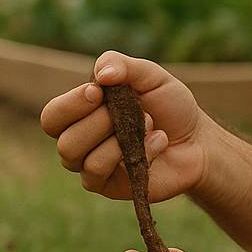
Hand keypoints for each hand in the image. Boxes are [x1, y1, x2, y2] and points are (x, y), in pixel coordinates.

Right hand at [39, 51, 207, 201]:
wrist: (198, 140)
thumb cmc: (170, 106)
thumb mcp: (150, 75)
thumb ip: (123, 65)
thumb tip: (101, 74)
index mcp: (82, 113)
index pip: (53, 115)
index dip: (71, 104)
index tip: (98, 92)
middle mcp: (81, 142)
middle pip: (62, 139)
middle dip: (95, 122)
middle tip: (127, 111)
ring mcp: (92, 166)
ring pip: (77, 158)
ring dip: (115, 138)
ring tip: (148, 124)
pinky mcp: (108, 186)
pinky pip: (98, 172)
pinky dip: (132, 153)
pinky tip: (157, 142)